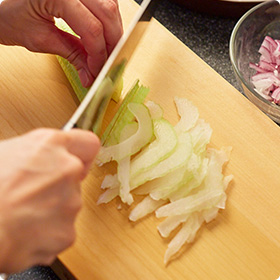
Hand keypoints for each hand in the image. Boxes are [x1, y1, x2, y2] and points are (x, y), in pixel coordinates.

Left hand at [0, 0, 122, 86]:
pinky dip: (109, 23)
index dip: (99, 53)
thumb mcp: (43, 41)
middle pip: (108, 13)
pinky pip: (107, 3)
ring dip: (113, 32)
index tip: (98, 70)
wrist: (8, 8)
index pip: (92, 28)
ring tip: (105, 52)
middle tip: (108, 63)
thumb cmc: (16, 19)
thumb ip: (73, 56)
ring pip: (111, 7)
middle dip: (112, 43)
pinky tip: (103, 37)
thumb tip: (91, 75)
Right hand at [0, 128, 99, 272]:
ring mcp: (70, 202)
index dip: (82, 154)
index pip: (88, 144)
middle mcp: (67, 169)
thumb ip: (38, 154)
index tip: (78, 162)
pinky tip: (24, 233)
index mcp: (50, 144)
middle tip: (31, 195)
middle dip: (58, 187)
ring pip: (68, 206)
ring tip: (21, 215)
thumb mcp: (6, 153)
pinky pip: (61, 232)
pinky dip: (46, 235)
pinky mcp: (66, 233)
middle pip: (75, 179)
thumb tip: (45, 160)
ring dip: (51, 211)